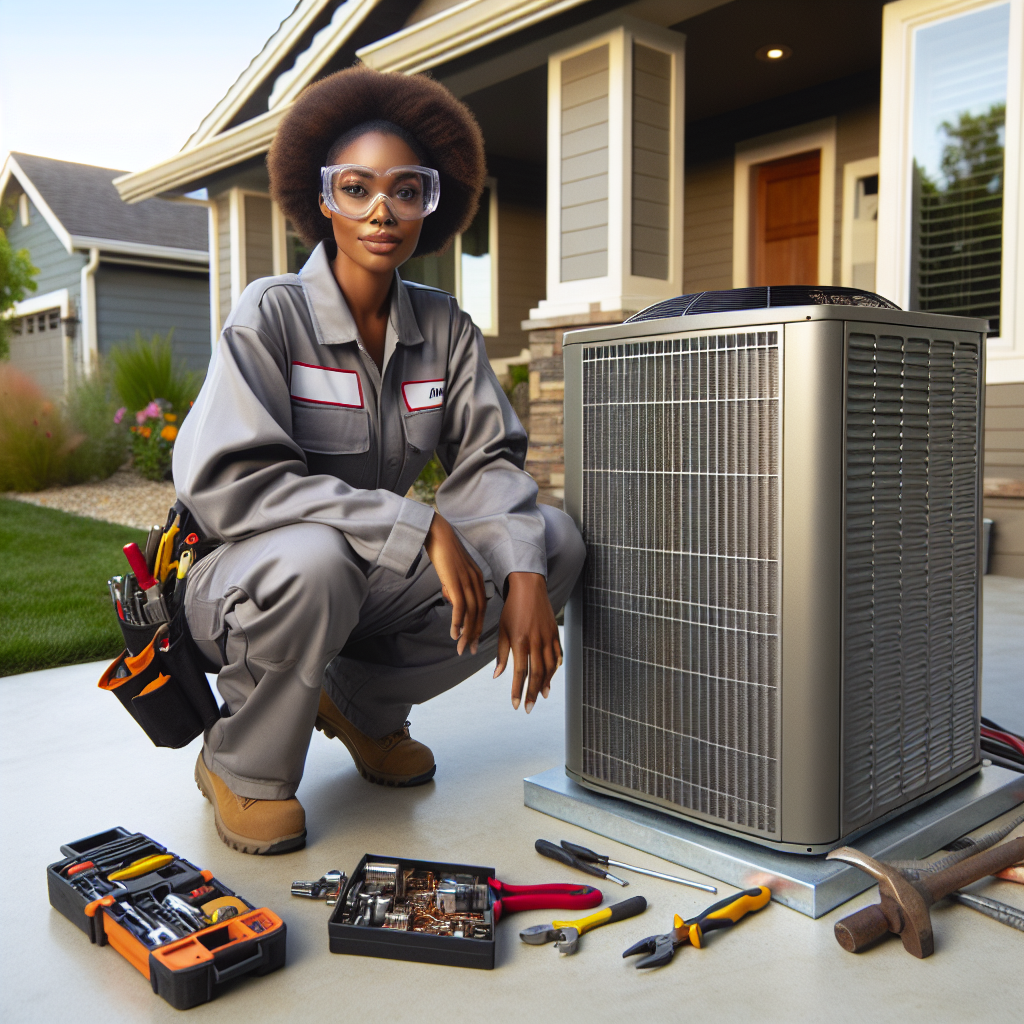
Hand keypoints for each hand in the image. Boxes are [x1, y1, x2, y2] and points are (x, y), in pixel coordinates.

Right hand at [424, 512, 485, 654]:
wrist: (436, 533)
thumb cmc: (442, 552)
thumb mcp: (452, 572)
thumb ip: (453, 586)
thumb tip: (450, 599)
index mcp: (477, 579)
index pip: (482, 608)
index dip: (478, 626)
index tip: (474, 640)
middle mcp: (476, 582)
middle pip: (479, 614)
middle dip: (474, 634)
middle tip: (470, 651)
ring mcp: (467, 582)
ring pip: (470, 614)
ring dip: (466, 633)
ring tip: (461, 647)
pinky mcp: (456, 581)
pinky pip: (460, 607)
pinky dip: (458, 622)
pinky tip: (454, 633)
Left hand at [493, 572, 561, 712]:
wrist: (529, 588)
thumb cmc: (512, 609)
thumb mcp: (503, 631)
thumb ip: (501, 655)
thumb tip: (497, 676)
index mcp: (520, 641)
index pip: (520, 673)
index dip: (518, 691)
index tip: (516, 705)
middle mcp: (536, 641)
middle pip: (537, 674)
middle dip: (533, 693)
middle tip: (529, 708)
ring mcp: (548, 638)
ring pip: (550, 667)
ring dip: (545, 684)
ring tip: (541, 696)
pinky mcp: (555, 633)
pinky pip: (558, 655)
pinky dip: (555, 668)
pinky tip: (551, 677)